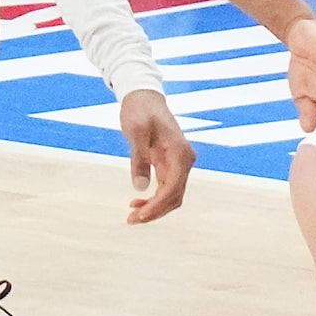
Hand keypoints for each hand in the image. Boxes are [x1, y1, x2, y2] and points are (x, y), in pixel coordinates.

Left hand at [117, 86, 194, 223]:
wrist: (144, 96)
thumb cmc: (140, 110)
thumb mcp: (136, 132)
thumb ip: (139, 159)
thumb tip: (140, 187)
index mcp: (180, 153)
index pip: (173, 189)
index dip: (156, 206)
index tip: (138, 216)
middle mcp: (184, 160)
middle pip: (175, 196)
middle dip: (155, 211)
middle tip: (131, 220)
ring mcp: (178, 163)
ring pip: (172, 195)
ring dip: (155, 208)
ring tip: (132, 215)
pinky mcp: (170, 164)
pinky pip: (166, 188)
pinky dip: (154, 199)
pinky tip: (138, 202)